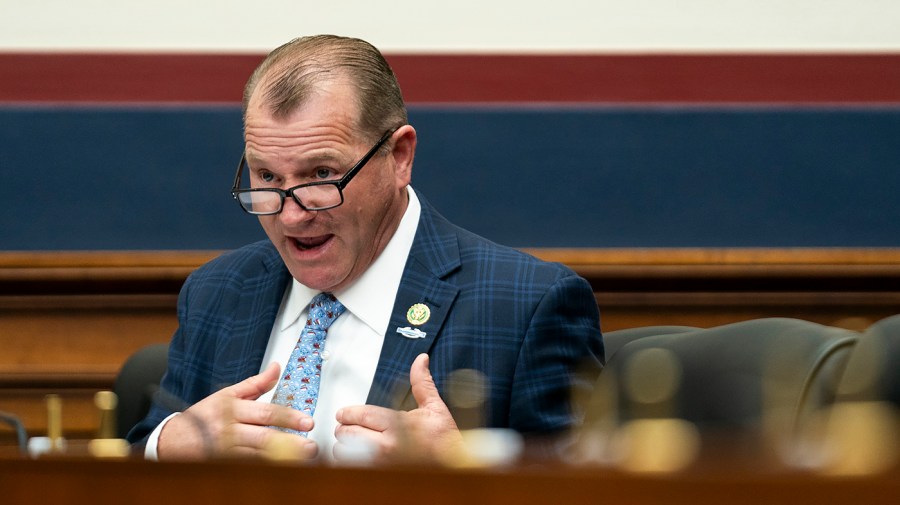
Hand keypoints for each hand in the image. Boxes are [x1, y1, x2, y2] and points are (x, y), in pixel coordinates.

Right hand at [157, 363, 317, 460]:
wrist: (171, 440)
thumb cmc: (203, 416)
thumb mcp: (228, 394)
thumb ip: (256, 383)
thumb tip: (277, 367)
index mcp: (232, 408)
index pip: (265, 412)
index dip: (288, 417)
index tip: (307, 422)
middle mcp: (228, 429)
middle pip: (263, 436)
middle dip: (290, 442)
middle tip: (311, 446)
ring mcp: (225, 450)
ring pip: (257, 455)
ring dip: (282, 458)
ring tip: (303, 458)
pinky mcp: (222, 464)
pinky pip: (247, 466)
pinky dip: (265, 467)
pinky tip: (282, 467)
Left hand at [333, 353, 461, 462]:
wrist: (453, 467)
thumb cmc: (443, 440)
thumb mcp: (434, 406)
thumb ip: (421, 382)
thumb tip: (421, 359)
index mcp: (399, 425)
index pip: (361, 415)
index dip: (348, 413)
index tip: (344, 414)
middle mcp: (387, 446)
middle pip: (347, 434)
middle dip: (345, 429)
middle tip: (348, 427)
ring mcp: (381, 465)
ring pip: (344, 454)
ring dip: (345, 447)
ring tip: (353, 444)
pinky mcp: (378, 477)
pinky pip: (350, 470)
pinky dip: (349, 463)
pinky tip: (358, 458)